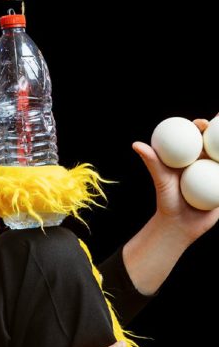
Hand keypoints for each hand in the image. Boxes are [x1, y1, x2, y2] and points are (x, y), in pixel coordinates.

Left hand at [132, 117, 218, 243]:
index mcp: (189, 157)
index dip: (201, 125)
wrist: (180, 223)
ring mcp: (216, 173)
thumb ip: (152, 161)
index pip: (196, 136)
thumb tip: (136, 144)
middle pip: (216, 143)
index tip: (202, 123)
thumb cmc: (167, 199)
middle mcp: (204, 162)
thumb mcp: (161, 178)